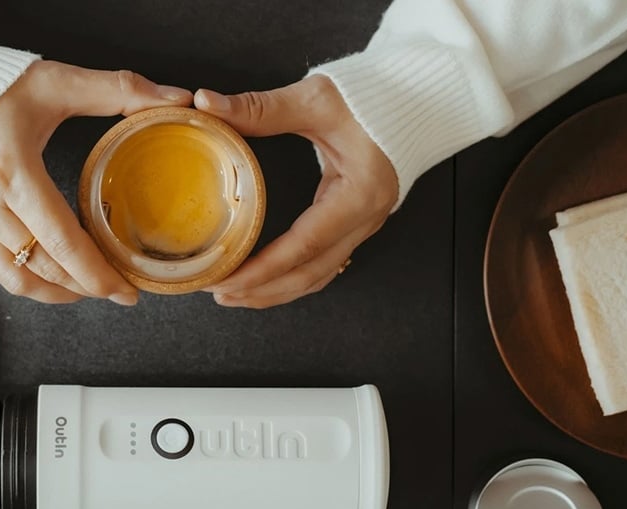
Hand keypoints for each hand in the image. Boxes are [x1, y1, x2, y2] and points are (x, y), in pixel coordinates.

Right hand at [0, 60, 192, 304]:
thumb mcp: (55, 83)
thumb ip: (118, 90)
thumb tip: (172, 98)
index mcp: (11, 171)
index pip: (63, 243)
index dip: (98, 275)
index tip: (126, 291)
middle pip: (44, 269)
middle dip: (86, 288)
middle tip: (118, 291)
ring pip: (16, 279)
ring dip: (56, 293)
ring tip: (87, 290)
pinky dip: (28, 280)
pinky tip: (53, 276)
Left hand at [194, 76, 397, 307]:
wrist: (417, 96)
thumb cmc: (373, 96)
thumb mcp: (316, 98)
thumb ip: (261, 107)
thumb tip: (209, 103)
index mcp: (359, 194)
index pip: (304, 245)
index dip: (262, 268)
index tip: (226, 279)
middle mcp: (366, 219)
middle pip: (310, 274)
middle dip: (263, 290)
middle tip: (219, 293)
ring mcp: (365, 225)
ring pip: (319, 276)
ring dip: (276, 291)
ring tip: (235, 295)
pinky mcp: (357, 222)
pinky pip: (325, 263)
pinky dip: (294, 277)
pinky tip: (268, 281)